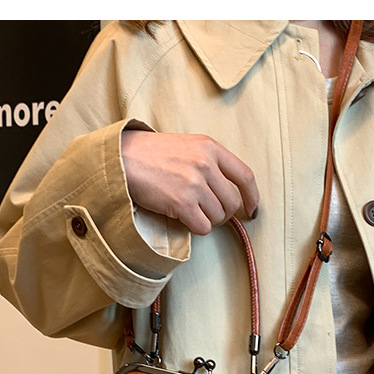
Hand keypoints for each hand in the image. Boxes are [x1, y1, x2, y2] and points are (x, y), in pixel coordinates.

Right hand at [121, 130, 258, 235]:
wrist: (122, 159)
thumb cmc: (151, 155)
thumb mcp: (186, 146)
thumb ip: (209, 162)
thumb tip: (227, 190)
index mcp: (210, 147)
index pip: (245, 176)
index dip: (252, 197)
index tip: (251, 209)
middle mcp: (206, 164)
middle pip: (232, 202)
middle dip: (224, 214)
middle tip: (210, 214)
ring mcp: (194, 183)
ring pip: (218, 216)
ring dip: (207, 221)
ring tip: (190, 212)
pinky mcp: (182, 203)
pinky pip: (203, 227)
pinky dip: (196, 228)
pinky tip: (183, 218)